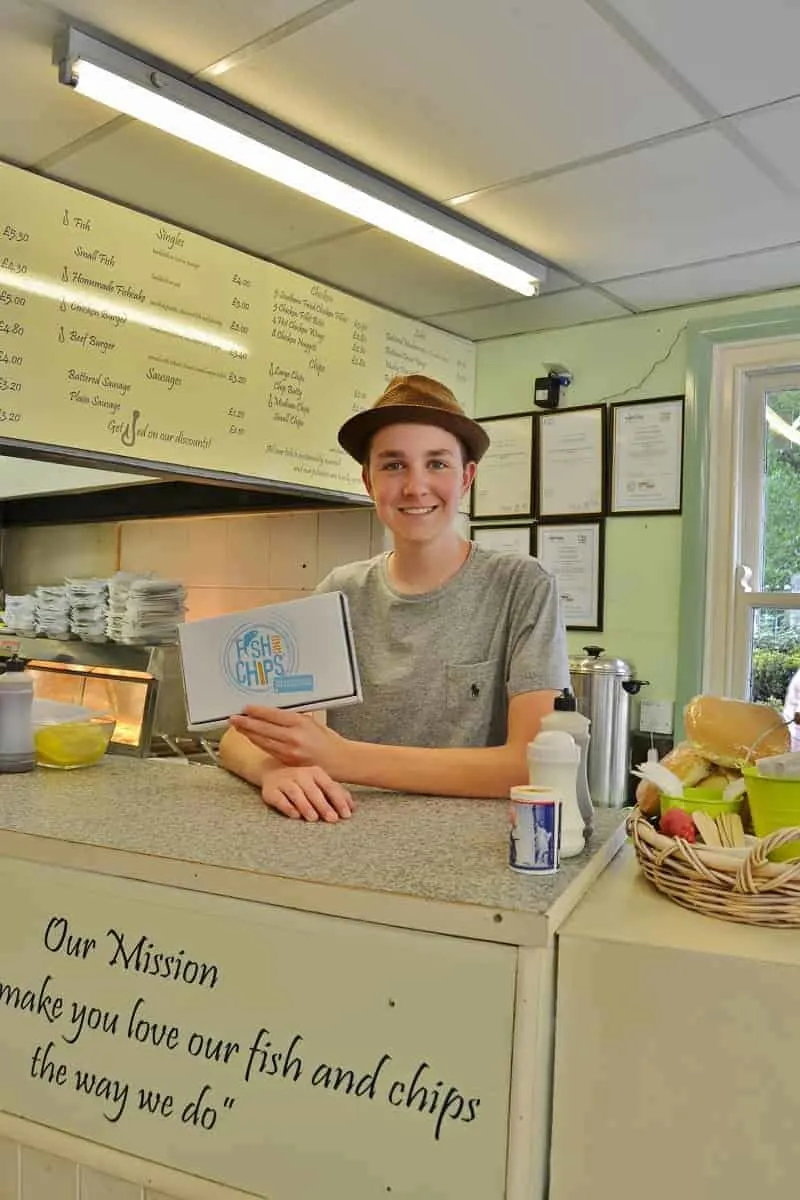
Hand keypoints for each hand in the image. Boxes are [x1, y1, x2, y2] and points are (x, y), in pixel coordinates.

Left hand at [231, 706, 346, 774]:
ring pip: (262, 741)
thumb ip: (294, 718)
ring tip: (238, 727)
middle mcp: (293, 737)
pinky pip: (268, 750)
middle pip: (263, 728)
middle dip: (245, 722)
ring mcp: (289, 751)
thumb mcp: (312, 722)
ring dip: (248, 733)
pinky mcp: (287, 762)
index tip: (246, 708)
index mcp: (300, 723)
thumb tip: (273, 712)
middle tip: (233, 718)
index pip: (272, 715)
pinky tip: (251, 738)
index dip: (256, 711)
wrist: (339, 761)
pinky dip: (258, 743)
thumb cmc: (327, 740)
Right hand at [260, 765, 354, 821]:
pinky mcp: (271, 791)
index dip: (339, 801)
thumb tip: (353, 808)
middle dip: (324, 805)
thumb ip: (337, 794)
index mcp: (315, 772)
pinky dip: (287, 807)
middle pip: (313, 791)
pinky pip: (280, 799)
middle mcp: (300, 774)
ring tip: (313, 818)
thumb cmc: (303, 782)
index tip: (346, 815)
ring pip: (296, 793)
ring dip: (305, 806)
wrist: (273, 773)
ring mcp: (284, 781)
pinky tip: (295, 815)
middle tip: (332, 819)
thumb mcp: (320, 783)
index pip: (330, 786)